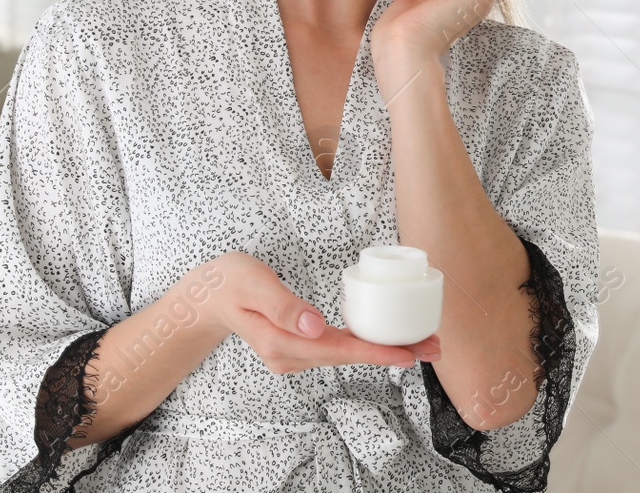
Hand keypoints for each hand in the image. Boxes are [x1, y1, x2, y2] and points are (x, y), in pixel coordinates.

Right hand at [204, 252, 441, 373]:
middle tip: (435, 346)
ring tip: (422, 342)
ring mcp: (293, 355)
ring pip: (346, 354)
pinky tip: (386, 339)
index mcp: (281, 342)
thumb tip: (315, 325)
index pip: (338, 350)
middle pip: (349, 356)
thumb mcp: (251, 282)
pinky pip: (337, 349)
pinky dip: (365, 344)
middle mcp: (290, 356)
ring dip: (383, 349)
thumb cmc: (228, 282)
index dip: (376, 352)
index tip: (409, 353)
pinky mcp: (297, 347)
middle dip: (393, 352)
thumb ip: (281, 304)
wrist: (204, 297)